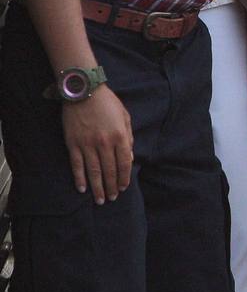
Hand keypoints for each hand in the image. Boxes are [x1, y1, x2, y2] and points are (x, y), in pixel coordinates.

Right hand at [61, 85, 132, 202]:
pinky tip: (82, 189)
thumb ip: (128, 137)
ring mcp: (88, 145)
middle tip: (112, 198)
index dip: (124, 178)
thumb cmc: (107, 103)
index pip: (124, 164)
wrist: (84, 91)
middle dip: (111, 187)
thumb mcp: (125, 117)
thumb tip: (128, 157)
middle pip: (109, 171)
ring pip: (94, 171)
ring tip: (99, 200)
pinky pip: (77, 165)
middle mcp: (105, 143)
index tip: (123, 188)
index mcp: (120, 136)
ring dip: (97, 187)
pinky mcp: (73, 144)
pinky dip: (80, 178)